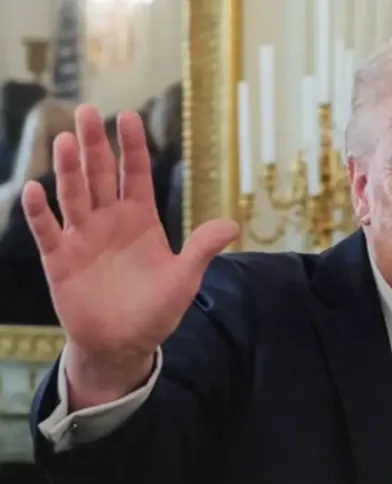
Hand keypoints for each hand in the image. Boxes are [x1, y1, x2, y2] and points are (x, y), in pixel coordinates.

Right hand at [22, 104, 238, 362]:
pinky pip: (47, 231)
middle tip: (87, 112)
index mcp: (141, 220)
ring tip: (65, 141)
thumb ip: (202, 249)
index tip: (130, 117)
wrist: (125, 343)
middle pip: (101, 176)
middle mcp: (110, 221)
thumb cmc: (157, 310)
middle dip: (95, 145)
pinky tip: (36, 190)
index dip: (133, 147)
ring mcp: (83, 237)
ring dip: (68, 170)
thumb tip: (234, 224)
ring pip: (74, 195)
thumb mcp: (185, 279)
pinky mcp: (60, 259)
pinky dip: (40, 213)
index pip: (137, 175)